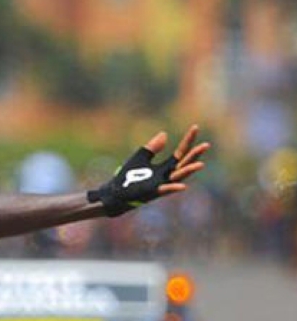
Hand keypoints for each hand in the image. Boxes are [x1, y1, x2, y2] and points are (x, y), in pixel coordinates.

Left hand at [87, 124, 210, 216]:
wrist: (115, 192)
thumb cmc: (127, 176)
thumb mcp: (141, 157)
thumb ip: (153, 147)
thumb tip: (165, 134)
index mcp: (165, 168)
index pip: (181, 152)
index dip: (188, 140)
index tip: (195, 127)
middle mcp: (166, 176)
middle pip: (184, 164)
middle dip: (195, 156)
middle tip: (206, 145)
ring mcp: (160, 185)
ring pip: (178, 178)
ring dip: (189, 172)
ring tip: (200, 164)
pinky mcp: (152, 193)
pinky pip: (164, 191)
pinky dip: (173, 188)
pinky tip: (183, 186)